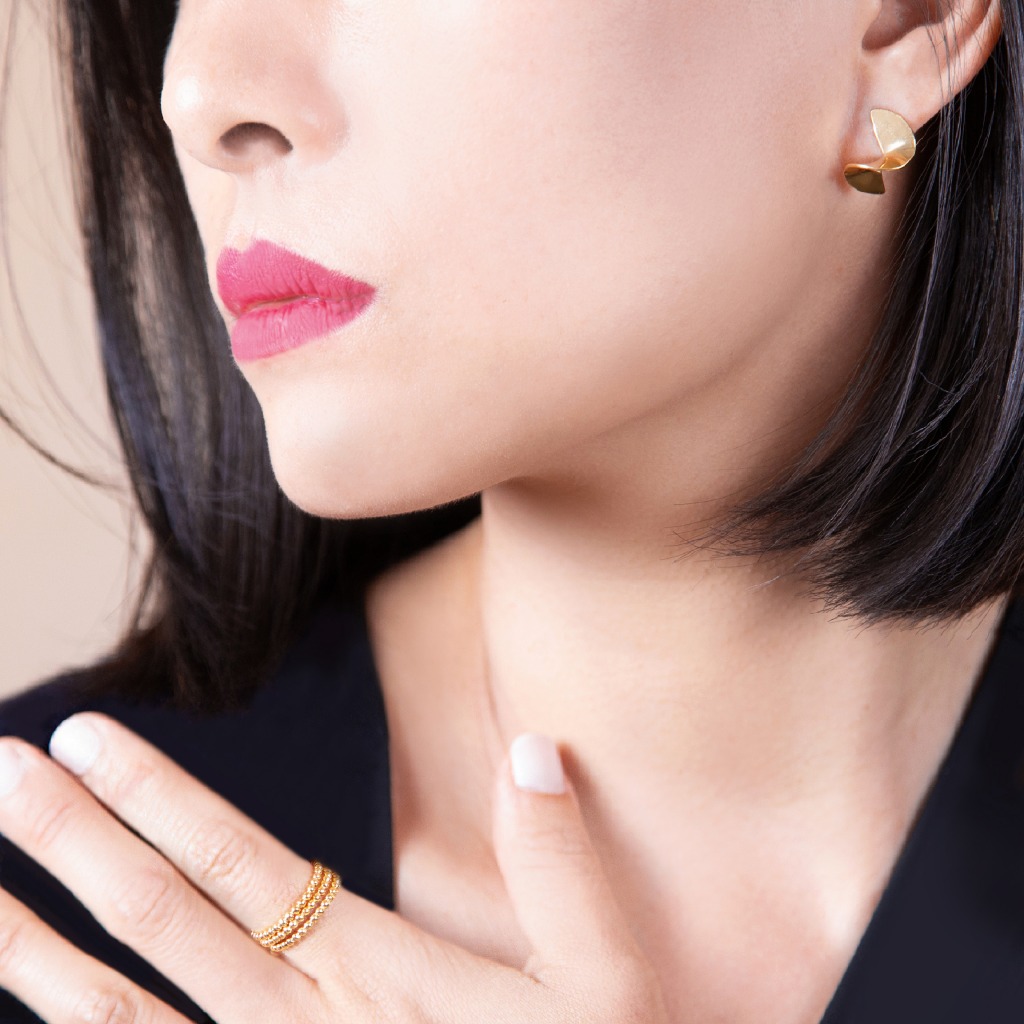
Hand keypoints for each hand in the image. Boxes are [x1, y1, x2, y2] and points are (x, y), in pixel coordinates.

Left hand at [0, 714, 669, 1021]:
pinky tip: (43, 1002)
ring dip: (41, 957)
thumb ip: (568, 871)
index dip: (159, 802)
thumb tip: (534, 749)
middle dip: (77, 845)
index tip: (88, 738)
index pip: (246, 872)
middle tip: (4, 771)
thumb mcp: (612, 986)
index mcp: (383, 985)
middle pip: (166, 930)